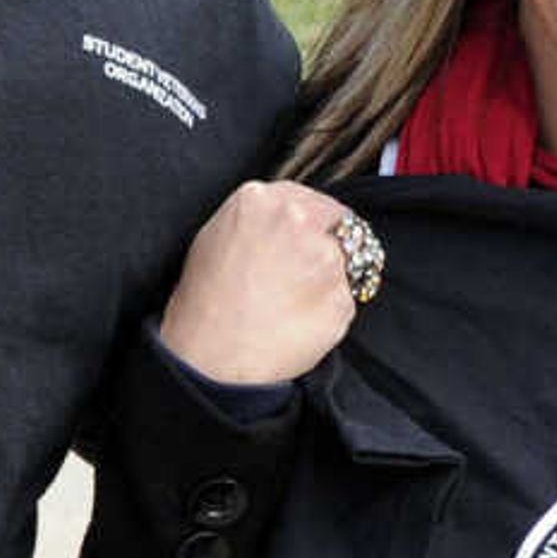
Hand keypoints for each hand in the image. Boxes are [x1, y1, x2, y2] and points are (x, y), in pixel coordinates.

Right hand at [154, 181, 366, 386]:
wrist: (209, 357)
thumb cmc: (205, 303)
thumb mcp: (217, 237)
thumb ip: (261, 218)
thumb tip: (292, 217)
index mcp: (262, 200)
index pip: (317, 200)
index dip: (319, 225)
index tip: (315, 240)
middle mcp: (298, 221)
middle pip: (344, 226)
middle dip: (334, 246)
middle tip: (310, 274)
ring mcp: (325, 260)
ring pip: (351, 263)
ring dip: (331, 280)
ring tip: (294, 303)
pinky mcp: (341, 299)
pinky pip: (347, 300)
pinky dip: (330, 311)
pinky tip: (300, 322)